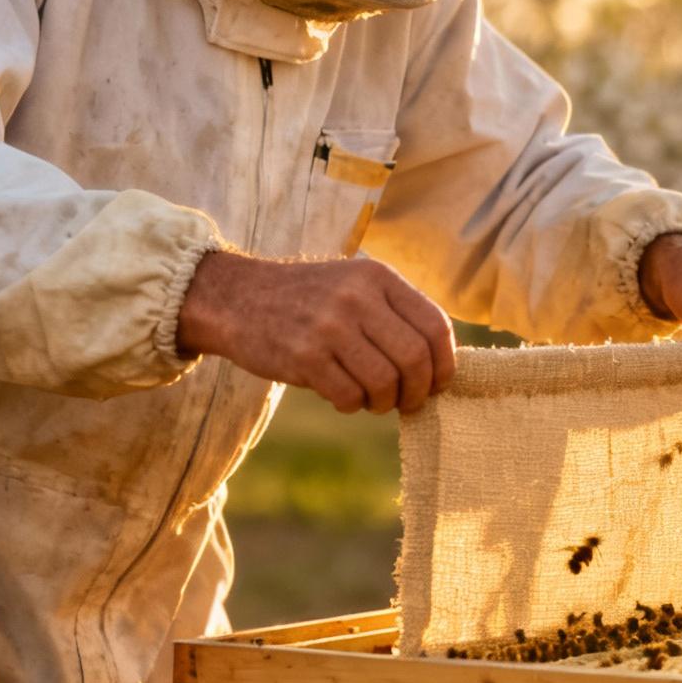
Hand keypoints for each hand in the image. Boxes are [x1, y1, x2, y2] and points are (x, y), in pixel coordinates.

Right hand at [175, 250, 457, 413]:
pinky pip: (349, 396)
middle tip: (410, 402)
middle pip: (415, 359)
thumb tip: (440, 366)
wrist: (236, 298)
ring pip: (385, 382)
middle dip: (419, 391)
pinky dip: (354, 405)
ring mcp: (329, 326)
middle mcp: (357, 297)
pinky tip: (344, 397)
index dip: (445, 363)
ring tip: (375, 401)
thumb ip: (395, 313)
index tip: (439, 383)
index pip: (435, 325)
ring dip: (385, 403)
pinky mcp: (304, 356)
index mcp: (378, 277)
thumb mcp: (355, 284)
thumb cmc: (308, 299)